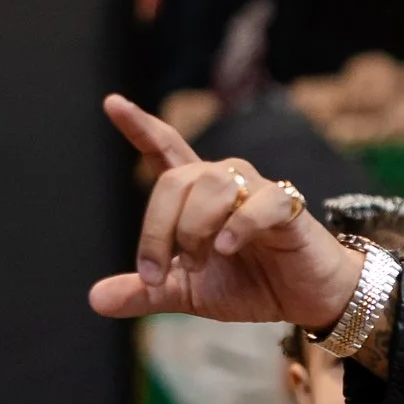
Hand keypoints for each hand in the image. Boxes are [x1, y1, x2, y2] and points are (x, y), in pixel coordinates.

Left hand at [88, 95, 360, 329]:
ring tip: (201, 265)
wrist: (308, 300)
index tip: (113, 103)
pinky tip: (227, 248)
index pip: (166, 151)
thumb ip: (147, 293)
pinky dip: (238, 225)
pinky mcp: (289, 208)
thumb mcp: (191, 294)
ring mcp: (258, 192)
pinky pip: (260, 203)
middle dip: (157, 228)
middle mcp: (226, 184)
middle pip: (176, 179)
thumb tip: (95, 300)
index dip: (140, 127)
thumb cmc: (253, 284)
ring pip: (213, 185)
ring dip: (194, 229)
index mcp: (198, 198)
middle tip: (157, 273)